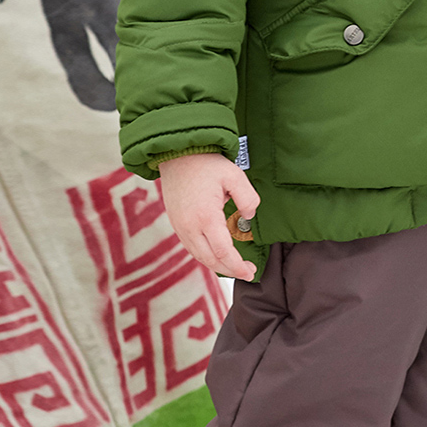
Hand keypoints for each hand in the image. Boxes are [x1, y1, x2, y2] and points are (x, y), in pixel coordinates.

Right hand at [158, 153, 258, 282]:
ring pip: (199, 256)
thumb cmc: (206, 163)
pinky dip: (205, 256)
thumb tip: (249, 216)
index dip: (238, 267)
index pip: (223, 252)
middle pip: (211, 260)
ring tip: (234, 267)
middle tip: (248, 273)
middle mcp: (189, 227)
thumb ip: (248, 198)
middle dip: (230, 270)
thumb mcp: (234, 175)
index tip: (251, 272)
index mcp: (205, 217)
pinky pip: (191, 248)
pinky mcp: (175, 223)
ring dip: (217, 265)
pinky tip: (217, 255)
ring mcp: (180, 227)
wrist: (176, 153)